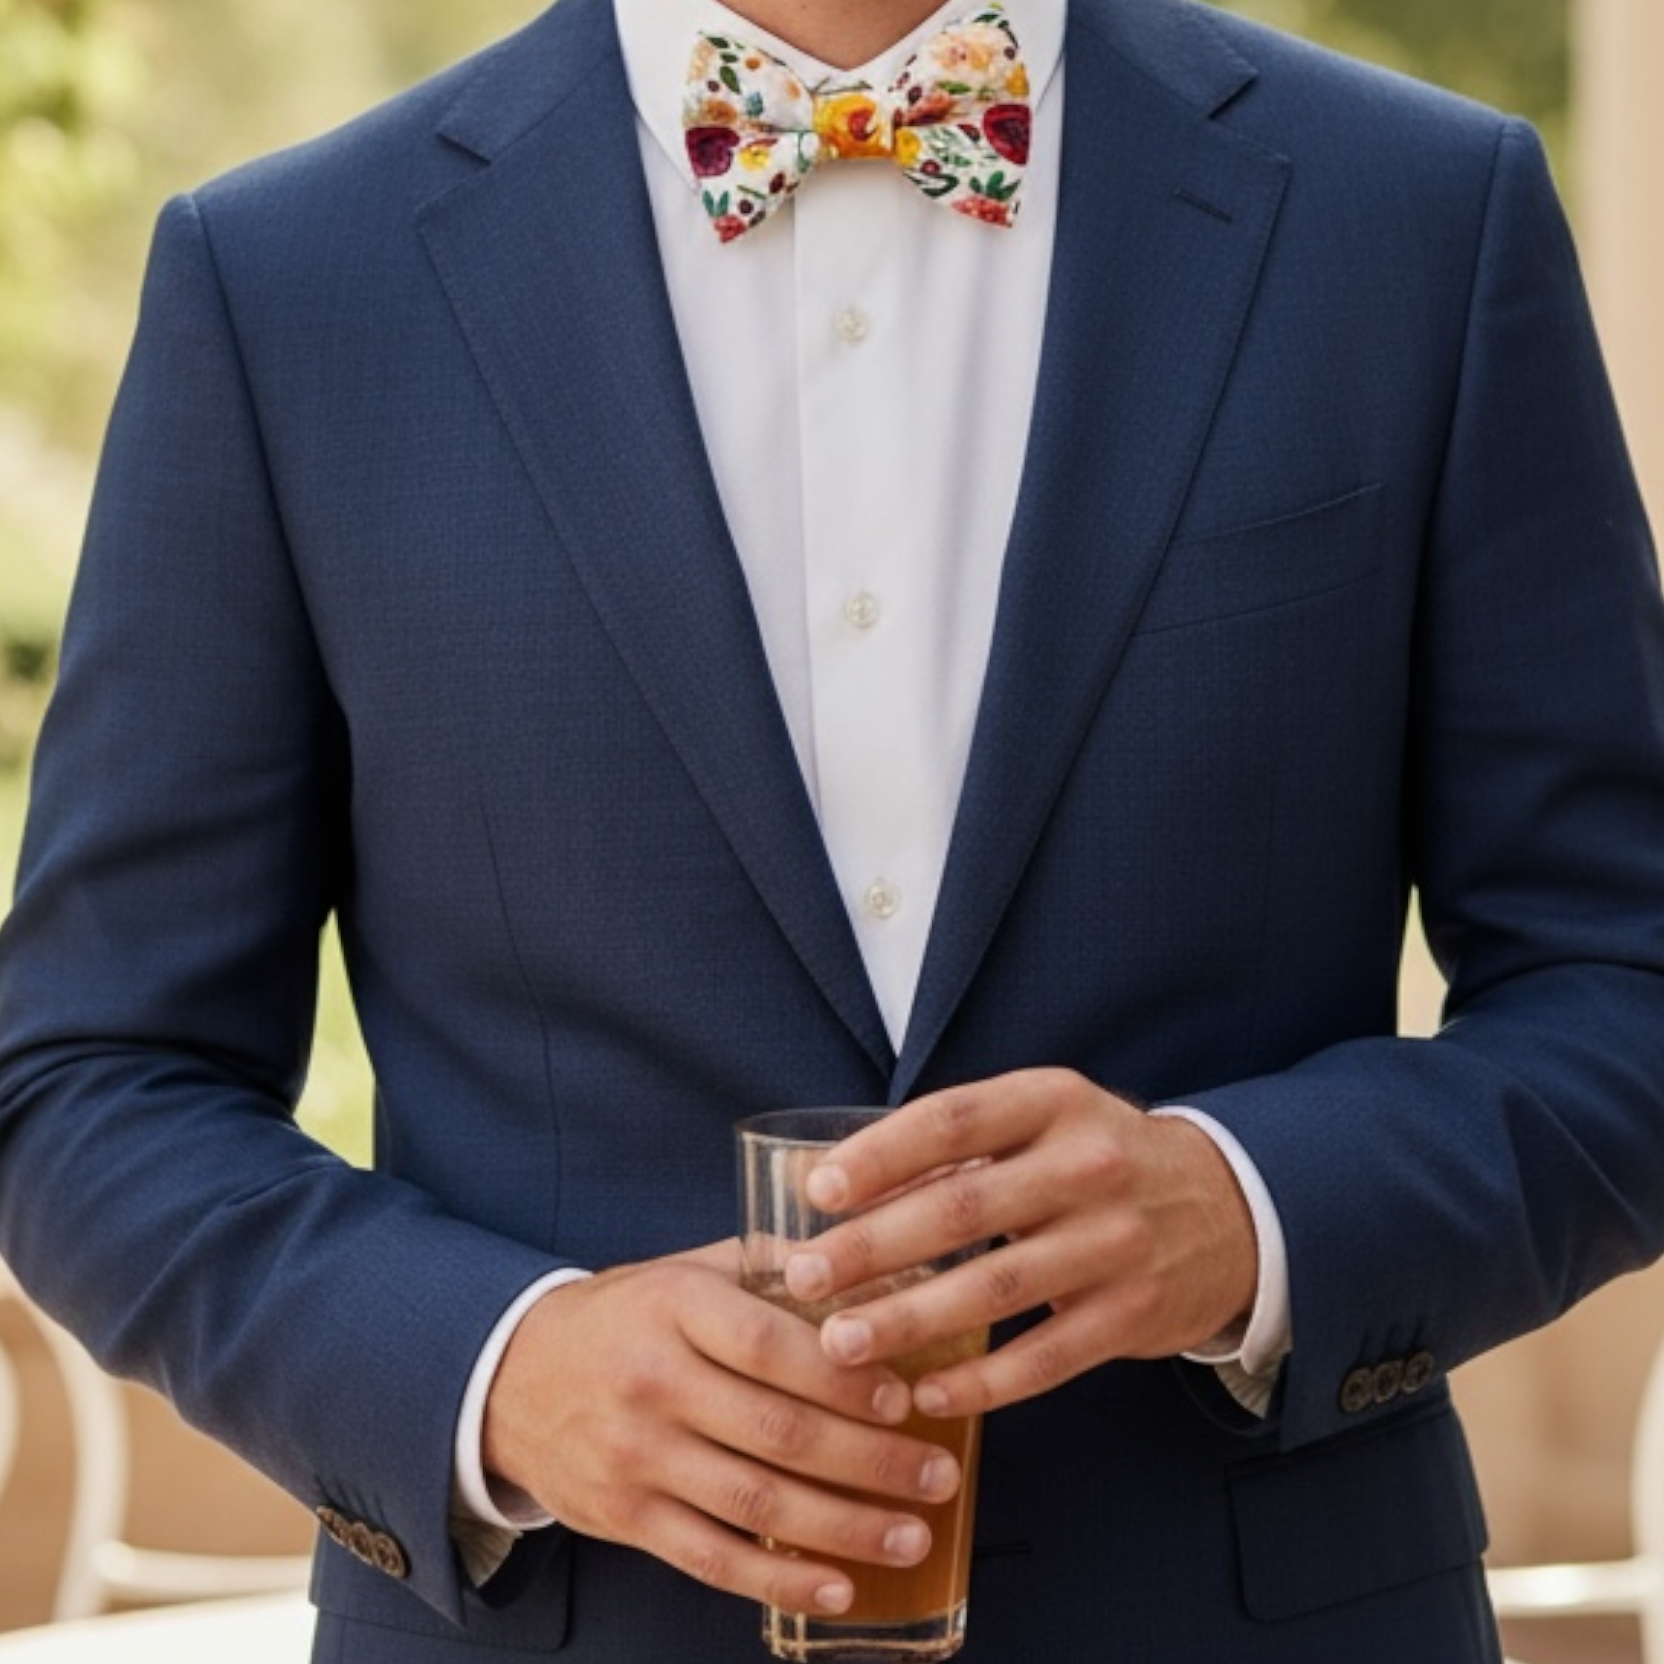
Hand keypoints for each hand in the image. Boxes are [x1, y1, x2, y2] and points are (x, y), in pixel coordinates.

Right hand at [481, 1241, 965, 1614]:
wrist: (513, 1375)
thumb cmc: (628, 1315)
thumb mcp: (687, 1269)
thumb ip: (772, 1264)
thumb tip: (872, 1260)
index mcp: (675, 1308)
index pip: (769, 1344)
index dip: (843, 1376)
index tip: (908, 1396)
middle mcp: (653, 1382)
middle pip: (777, 1432)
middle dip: (870, 1461)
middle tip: (938, 1476)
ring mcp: (636, 1456)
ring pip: (755, 1503)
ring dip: (845, 1528)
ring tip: (914, 1537)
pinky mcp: (625, 1518)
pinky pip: (713, 1559)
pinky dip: (780, 1582)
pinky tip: (841, 1586)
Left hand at [780, 1069, 1257, 1416]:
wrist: (1233, 1209)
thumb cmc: (1100, 1161)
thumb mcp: (1047, 1121)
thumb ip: (963, 1145)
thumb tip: (840, 1183)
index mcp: (1054, 1103)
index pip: (954, 1119)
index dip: (880, 1154)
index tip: (816, 1191)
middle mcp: (1089, 1166)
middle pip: (964, 1207)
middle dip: (872, 1246)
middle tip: (800, 1276)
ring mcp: (1116, 1242)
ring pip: (996, 1288)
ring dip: (909, 1319)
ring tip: (839, 1342)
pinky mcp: (1133, 1314)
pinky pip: (1045, 1357)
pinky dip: (980, 1379)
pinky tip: (924, 1390)